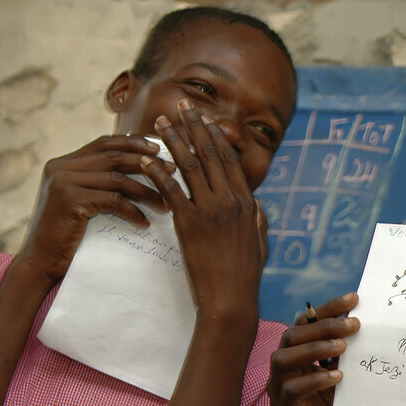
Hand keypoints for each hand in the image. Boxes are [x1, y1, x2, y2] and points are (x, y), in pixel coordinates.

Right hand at [15, 135, 166, 280]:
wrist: (40, 261)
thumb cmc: (65, 234)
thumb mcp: (79, 200)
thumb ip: (95, 181)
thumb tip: (135, 168)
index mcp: (62, 163)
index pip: (104, 144)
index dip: (132, 143)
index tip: (157, 148)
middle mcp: (60, 167)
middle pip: (113, 156)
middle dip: (147, 163)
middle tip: (172, 171)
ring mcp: (63, 182)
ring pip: (117, 179)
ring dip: (147, 191)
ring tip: (166, 204)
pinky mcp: (70, 200)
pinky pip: (113, 200)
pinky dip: (133, 211)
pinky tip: (144, 222)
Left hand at [139, 101, 265, 322]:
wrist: (231, 299)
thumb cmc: (245, 276)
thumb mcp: (260, 243)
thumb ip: (258, 221)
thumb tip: (257, 207)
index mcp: (246, 202)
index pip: (228, 159)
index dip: (214, 135)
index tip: (203, 118)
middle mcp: (230, 200)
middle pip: (209, 153)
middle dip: (193, 125)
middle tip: (180, 105)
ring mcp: (210, 210)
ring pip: (190, 164)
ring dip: (173, 140)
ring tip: (159, 122)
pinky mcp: (190, 224)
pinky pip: (171, 190)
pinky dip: (157, 172)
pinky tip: (146, 160)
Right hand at [268, 295, 357, 405]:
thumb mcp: (347, 373)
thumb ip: (346, 350)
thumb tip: (360, 317)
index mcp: (299, 356)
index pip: (305, 323)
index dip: (327, 309)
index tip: (353, 299)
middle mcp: (284, 371)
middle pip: (292, 337)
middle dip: (323, 326)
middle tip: (354, 325)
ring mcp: (279, 393)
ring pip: (282, 360)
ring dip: (314, 349)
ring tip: (343, 348)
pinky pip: (290, 391)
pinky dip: (312, 381)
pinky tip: (336, 378)